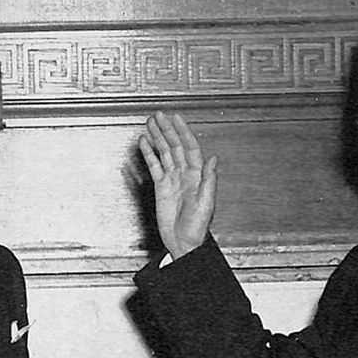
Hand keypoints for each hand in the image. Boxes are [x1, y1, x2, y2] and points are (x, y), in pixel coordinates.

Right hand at [138, 111, 217, 258]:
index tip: (176, 119)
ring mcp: (172, 179)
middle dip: (167, 130)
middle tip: (159, 115)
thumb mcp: (206, 203)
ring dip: (158, 137)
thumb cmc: (197, 227)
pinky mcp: (161, 187)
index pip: (190, 148)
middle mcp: (185, 174)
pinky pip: (154, 166)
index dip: (183, 132)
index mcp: (197, 176)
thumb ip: (209, 180)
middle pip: (175, 146)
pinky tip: (144, 143)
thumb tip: (213, 159)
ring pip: (164, 153)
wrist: (183, 241)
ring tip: (150, 123)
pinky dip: (149, 154)